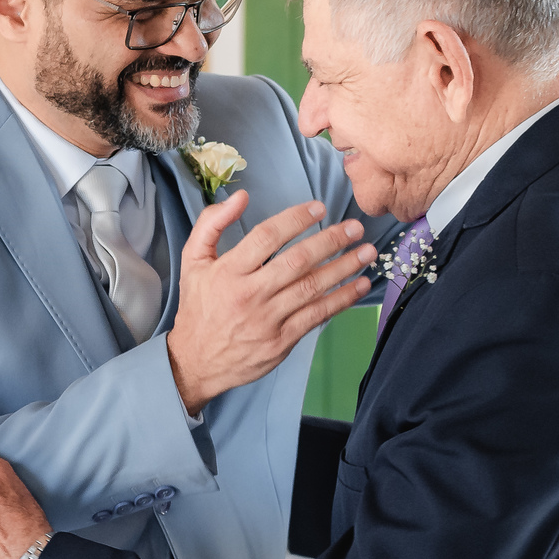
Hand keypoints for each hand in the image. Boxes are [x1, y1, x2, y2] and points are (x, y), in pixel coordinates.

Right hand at [166, 192, 376, 413]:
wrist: (196, 361)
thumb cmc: (199, 307)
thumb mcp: (192, 260)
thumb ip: (211, 223)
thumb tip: (240, 197)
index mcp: (229, 271)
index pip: (266, 237)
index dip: (295, 219)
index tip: (319, 208)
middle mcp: (250, 294)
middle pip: (296, 261)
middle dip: (330, 241)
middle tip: (355, 227)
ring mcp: (268, 319)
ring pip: (312, 288)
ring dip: (344, 267)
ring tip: (366, 252)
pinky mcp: (282, 341)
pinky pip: (317, 316)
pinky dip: (341, 299)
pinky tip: (360, 285)